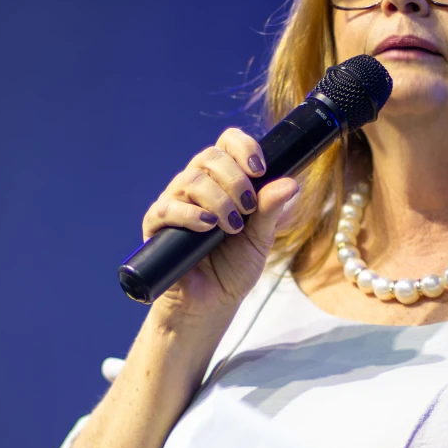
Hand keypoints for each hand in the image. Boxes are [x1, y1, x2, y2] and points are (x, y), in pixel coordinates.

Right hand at [141, 128, 298, 320]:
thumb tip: (291, 183)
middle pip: (209, 157)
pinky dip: (190, 214)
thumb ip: (270, 210)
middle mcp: (196, 186)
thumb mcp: (260, 239)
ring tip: (232, 226)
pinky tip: (207, 226)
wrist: (212, 303)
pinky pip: (167, 207)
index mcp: (222, 181)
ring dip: (218, 200)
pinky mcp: (156, 225)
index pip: (227, 143)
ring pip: (191, 180)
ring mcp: (174, 203)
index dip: (243, 147)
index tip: (259, 169)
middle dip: (235, 179)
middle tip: (247, 209)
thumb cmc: (234, 268)